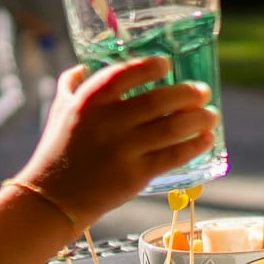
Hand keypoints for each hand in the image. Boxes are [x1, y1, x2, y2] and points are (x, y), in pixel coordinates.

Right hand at [21, 57, 213, 221]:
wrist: (52, 199)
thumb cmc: (56, 150)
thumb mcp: (59, 110)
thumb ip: (71, 84)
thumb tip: (85, 65)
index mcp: (89, 100)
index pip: (127, 72)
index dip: (152, 66)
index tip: (167, 64)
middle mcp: (108, 121)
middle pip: (160, 99)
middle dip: (188, 93)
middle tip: (203, 91)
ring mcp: (123, 149)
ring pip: (172, 127)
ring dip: (199, 119)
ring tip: (211, 115)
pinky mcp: (135, 174)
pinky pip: (173, 155)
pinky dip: (194, 145)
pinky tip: (206, 139)